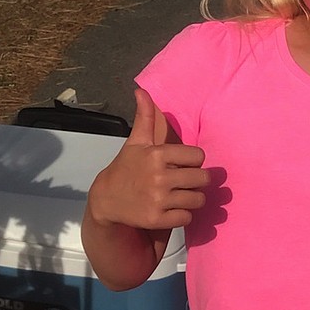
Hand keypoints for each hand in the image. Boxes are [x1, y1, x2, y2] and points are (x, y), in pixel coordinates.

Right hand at [86, 87, 209, 231]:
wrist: (107, 199)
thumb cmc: (126, 168)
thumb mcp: (136, 142)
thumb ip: (145, 117)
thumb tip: (141, 90)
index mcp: (157, 154)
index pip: (198, 156)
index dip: (192, 161)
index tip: (181, 164)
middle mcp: (159, 176)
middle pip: (203, 179)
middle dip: (196, 181)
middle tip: (183, 182)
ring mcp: (158, 199)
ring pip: (198, 199)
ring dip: (191, 199)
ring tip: (178, 195)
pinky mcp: (157, 219)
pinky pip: (187, 217)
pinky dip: (182, 215)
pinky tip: (170, 209)